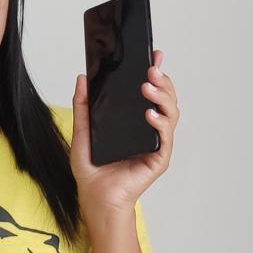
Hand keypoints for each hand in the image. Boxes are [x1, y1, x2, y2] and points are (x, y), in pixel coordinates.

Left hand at [70, 49, 178, 222]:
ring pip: (170, 113)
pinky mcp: (158, 158)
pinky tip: (150, 114)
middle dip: (161, 80)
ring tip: (148, 86)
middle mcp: (148, 129)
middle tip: (151, 68)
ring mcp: (155, 142)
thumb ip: (83, 106)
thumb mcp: (82, 131)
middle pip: (165, 98)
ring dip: (162, 97)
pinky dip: (160, 123)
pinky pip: (164, 137)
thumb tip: (82, 79)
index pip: (150, 91)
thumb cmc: (92, 169)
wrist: (95, 198)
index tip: (155, 54)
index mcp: (134, 120)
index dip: (156, 72)